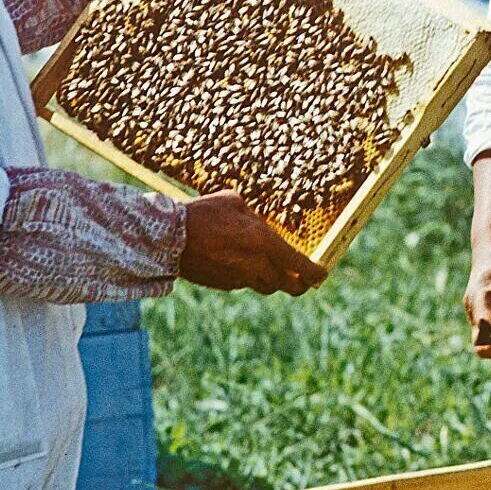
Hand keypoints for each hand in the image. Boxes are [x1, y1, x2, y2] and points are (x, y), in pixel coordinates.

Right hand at [178, 191, 327, 295]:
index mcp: (263, 242)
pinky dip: (251, 276)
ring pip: (266, 286)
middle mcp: (255, 265)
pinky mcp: (224, 285)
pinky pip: (245, 283)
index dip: (314, 272)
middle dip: (300, 284)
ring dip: (274, 280)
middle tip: (306, 281)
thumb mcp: (234, 202)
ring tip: (277, 271)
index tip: (322, 274)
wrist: (168, 238)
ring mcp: (239, 278)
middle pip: (287, 285)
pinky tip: (243, 264)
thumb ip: (253, 217)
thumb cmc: (202, 213)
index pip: (298, 264)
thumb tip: (259, 226)